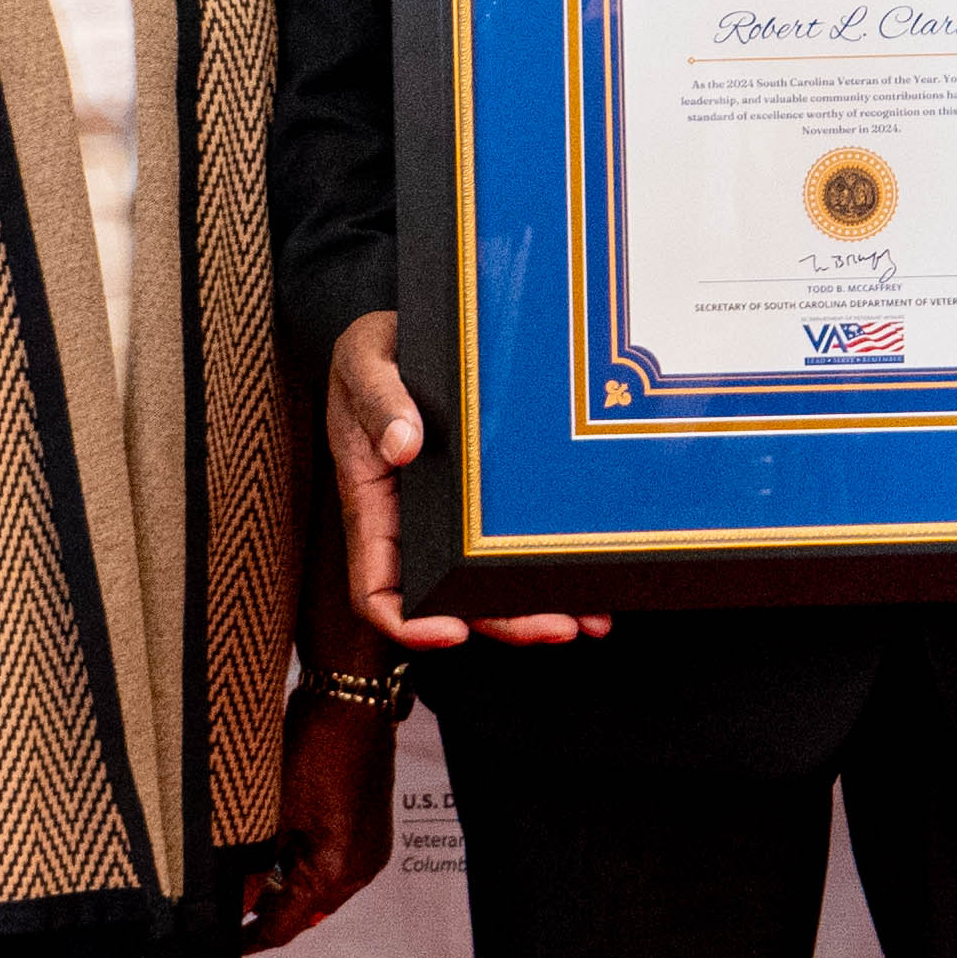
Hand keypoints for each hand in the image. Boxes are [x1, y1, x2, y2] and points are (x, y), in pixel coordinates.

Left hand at [245, 697, 398, 951]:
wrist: (351, 699)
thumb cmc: (317, 747)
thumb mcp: (271, 814)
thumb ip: (250, 868)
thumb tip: (232, 904)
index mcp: (338, 872)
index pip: (287, 926)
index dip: (252, 938)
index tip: (227, 943)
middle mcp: (362, 867)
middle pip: (307, 908)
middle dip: (268, 905)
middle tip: (229, 895)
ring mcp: (370, 847)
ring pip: (319, 883)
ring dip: (286, 879)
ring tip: (249, 860)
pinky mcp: (370, 826)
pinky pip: (333, 859)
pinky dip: (306, 859)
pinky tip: (280, 838)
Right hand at [333, 312, 603, 649]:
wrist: (409, 327)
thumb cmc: (375, 351)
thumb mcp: (363, 361)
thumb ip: (377, 399)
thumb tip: (403, 444)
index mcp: (374, 506)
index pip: (378, 590)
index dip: (410, 623)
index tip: (452, 630)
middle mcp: (416, 523)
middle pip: (454, 599)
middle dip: (506, 621)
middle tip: (562, 628)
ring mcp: (456, 515)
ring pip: (492, 580)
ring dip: (540, 605)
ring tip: (593, 618)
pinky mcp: (490, 496)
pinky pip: (516, 539)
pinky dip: (552, 560)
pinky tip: (593, 565)